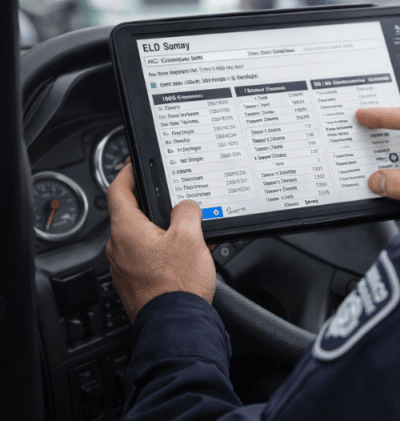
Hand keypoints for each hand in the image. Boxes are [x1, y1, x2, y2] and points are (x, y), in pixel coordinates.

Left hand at [105, 162, 214, 321]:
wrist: (176, 324)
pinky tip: (187, 257)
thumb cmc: (177, 284)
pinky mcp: (135, 283)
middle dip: (155, 207)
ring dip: (164, 232)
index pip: (118, 191)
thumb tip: (186, 207)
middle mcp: (119, 248)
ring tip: (191, 234)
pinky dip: (165, 252)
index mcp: (126, 230)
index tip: (134, 165)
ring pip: (143, 239)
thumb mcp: (190, 236)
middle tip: (175, 201)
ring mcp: (124, 268)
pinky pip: (148, 258)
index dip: (127, 173)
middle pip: (133, 216)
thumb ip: (187, 212)